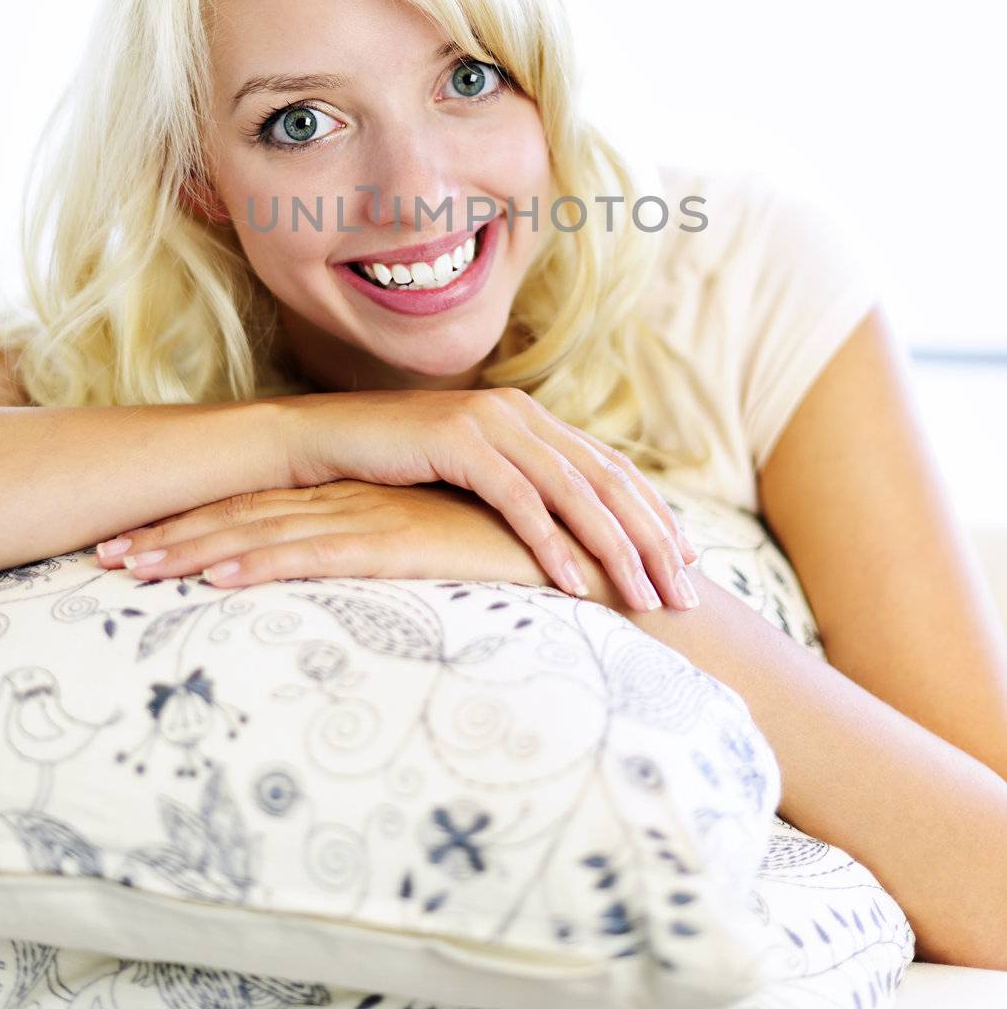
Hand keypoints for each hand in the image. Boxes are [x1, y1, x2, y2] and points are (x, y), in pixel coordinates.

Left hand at [95, 479, 558, 591]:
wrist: (589, 556)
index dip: (204, 525)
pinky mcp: (401, 540)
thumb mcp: (441, 553)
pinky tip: (211, 579)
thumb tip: (355, 572)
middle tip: (107, 556)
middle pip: (250, 513)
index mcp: (366, 497)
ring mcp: (379, 514)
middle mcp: (361, 496)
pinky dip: (259, 563)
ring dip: (193, 549)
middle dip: (175, 534)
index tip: (144, 544)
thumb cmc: (520, 560)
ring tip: (128, 569)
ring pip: (268, 530)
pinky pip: (316, 553)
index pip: (268, 509)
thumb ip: (397, 550)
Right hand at [272, 386, 699, 610]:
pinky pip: (518, 500)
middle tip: (686, 593)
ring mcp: (490, 423)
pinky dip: (551, 543)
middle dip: (652, 539)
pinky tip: (575, 584)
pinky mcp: (458, 442)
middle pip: (606, 479)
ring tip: (646, 596)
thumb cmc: (390, 471)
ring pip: (574, 491)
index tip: (690, 560)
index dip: (654, 512)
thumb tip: (563, 534)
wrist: (319, 441)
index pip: (609, 467)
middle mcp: (519, 413)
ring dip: (616, 548)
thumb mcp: (466, 476)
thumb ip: (514, 488)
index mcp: (529, 417)